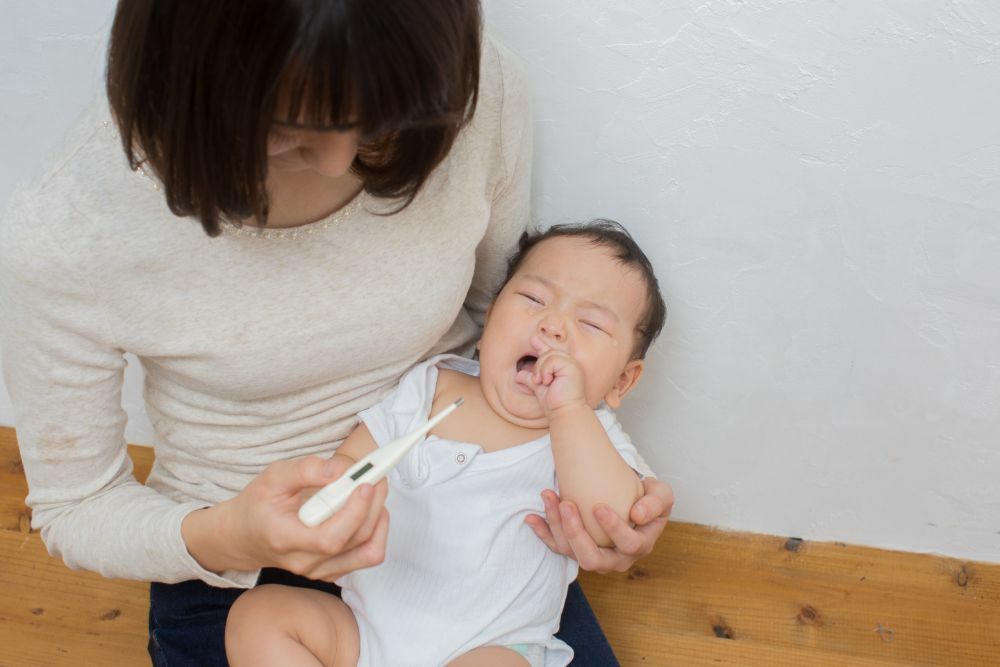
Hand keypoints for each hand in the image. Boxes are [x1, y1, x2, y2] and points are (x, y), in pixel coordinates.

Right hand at [184, 455, 387, 581]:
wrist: (244, 536)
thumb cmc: (259, 505)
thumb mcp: (273, 477)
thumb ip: (305, 470)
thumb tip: (339, 469)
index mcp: (286, 540)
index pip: (329, 538)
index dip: (354, 512)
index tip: (365, 484)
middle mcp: (304, 562)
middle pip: (354, 542)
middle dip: (373, 506)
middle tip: (378, 476)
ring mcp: (319, 571)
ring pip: (367, 553)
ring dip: (379, 519)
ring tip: (375, 491)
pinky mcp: (331, 571)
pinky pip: (364, 556)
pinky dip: (374, 531)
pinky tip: (367, 508)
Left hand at [515, 336, 586, 413]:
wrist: (564, 412)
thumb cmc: (554, 403)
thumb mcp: (539, 388)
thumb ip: (531, 378)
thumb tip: (519, 375)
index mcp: (564, 367)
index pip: (551, 352)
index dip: (542, 345)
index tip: (533, 339)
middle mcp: (570, 363)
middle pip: (548, 352)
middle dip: (539, 365)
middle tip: (538, 380)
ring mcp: (572, 364)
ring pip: (549, 355)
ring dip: (541, 369)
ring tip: (542, 382)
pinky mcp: (572, 366)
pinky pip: (553, 360)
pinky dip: (546, 370)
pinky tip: (548, 381)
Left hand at [524, 476, 673, 572]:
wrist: (629, 500)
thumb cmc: (647, 497)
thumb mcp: (661, 494)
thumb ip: (657, 502)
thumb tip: (637, 515)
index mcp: (639, 546)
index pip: (628, 544)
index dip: (614, 529)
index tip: (599, 506)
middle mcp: (615, 559)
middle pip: (592, 558)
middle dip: (576, 533)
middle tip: (567, 504)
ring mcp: (593, 556)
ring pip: (570, 551)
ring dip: (556, 525)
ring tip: (549, 496)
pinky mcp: (575, 549)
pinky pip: (556, 546)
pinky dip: (542, 532)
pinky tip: (531, 517)